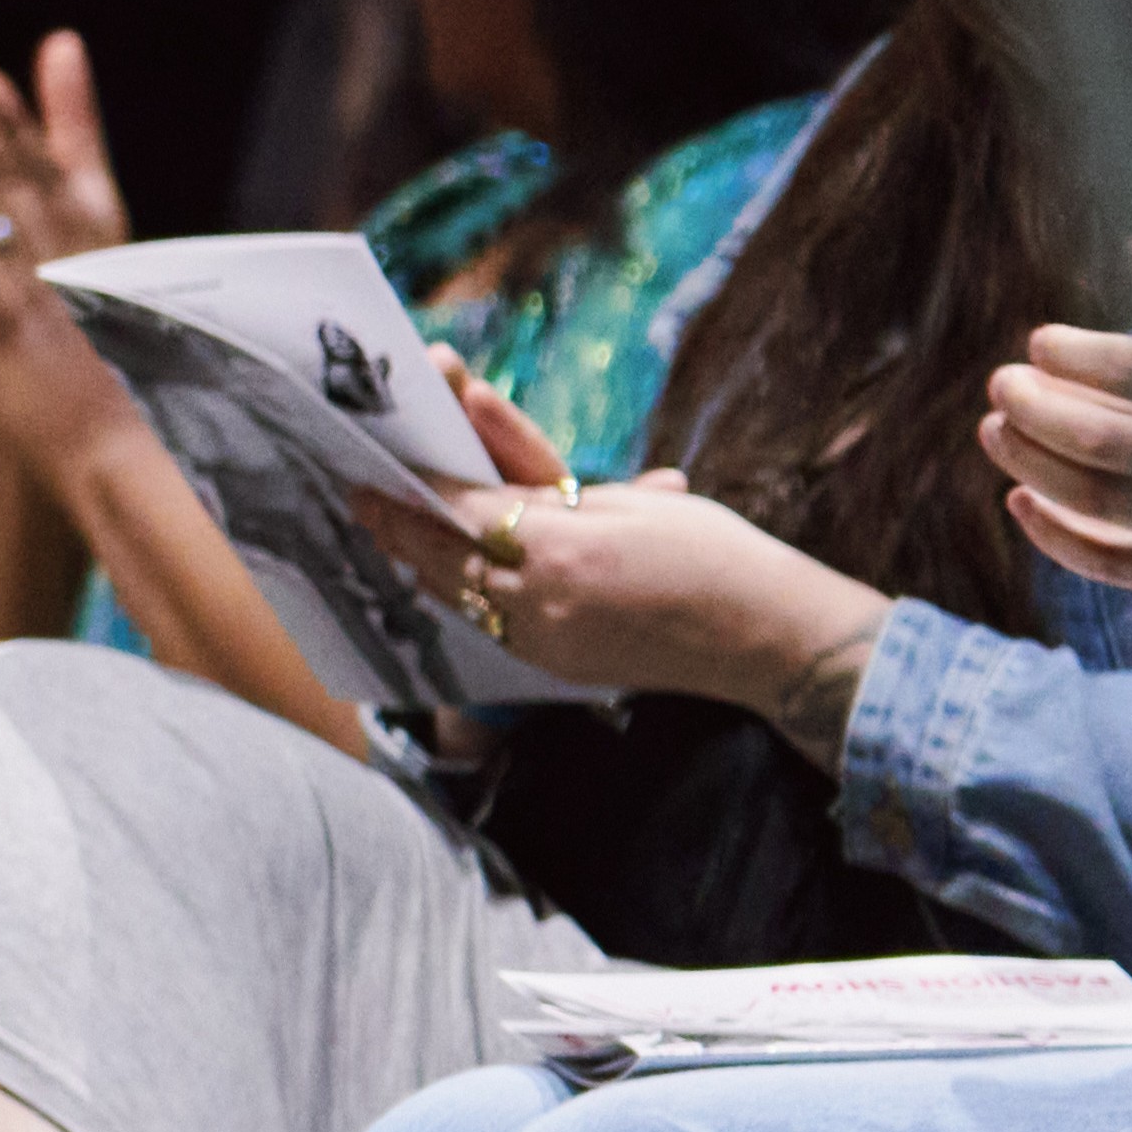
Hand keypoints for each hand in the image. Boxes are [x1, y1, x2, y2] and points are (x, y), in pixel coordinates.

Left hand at [383, 428, 894, 721]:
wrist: (773, 638)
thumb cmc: (716, 554)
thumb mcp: (634, 505)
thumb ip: (557, 495)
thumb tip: (499, 485)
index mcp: (562, 545)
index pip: (467, 505)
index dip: (421, 484)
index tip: (378, 466)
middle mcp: (542, 599)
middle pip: (444, 555)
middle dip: (399, 524)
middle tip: (359, 496)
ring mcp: (547, 640)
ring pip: (459, 594)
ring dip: (421, 560)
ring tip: (387, 531)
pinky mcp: (559, 666)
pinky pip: (490, 624)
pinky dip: (464, 595)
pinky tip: (443, 576)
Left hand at [990, 325, 1131, 618]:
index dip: (1083, 357)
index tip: (1041, 343)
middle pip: (1105, 441)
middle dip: (1039, 409)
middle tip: (1002, 384)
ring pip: (1097, 497)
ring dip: (1031, 461)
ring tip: (995, 427)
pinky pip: (1110, 564)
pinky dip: (1056, 535)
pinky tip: (1020, 499)